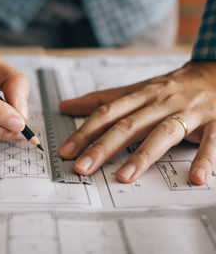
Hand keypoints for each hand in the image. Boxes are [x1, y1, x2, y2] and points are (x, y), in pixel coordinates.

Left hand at [58, 61, 215, 184]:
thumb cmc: (170, 87)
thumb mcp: (136, 89)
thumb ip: (102, 99)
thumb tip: (65, 105)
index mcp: (140, 95)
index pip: (107, 113)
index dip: (84, 132)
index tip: (66, 151)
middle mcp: (160, 103)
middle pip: (128, 125)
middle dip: (102, 147)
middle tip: (82, 168)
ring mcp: (187, 112)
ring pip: (162, 133)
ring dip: (142, 156)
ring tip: (123, 177)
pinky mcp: (214, 123)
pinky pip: (211, 142)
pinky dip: (204, 159)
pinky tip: (195, 178)